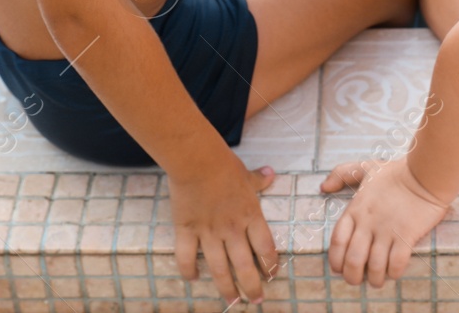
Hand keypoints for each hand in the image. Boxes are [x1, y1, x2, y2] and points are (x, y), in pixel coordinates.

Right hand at [169, 156, 278, 304]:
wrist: (198, 160)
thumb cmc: (224, 165)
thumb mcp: (246, 174)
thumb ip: (259, 180)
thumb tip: (271, 173)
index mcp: (250, 216)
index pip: (265, 249)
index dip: (270, 266)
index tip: (272, 276)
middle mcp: (232, 230)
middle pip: (245, 267)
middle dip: (252, 287)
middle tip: (256, 301)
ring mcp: (209, 233)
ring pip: (219, 269)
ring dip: (227, 288)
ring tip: (232, 301)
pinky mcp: (187, 231)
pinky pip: (186, 257)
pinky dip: (188, 271)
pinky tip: (192, 279)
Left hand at [322, 157, 450, 286]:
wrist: (424, 174)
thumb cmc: (395, 173)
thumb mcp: (365, 168)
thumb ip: (342, 174)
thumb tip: (323, 187)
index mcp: (355, 210)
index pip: (337, 242)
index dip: (336, 261)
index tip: (339, 269)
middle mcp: (368, 223)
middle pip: (353, 260)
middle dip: (353, 277)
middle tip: (358, 280)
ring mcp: (387, 230)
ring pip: (375, 266)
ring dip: (375, 279)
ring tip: (378, 281)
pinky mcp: (407, 235)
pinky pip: (397, 263)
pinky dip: (394, 273)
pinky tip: (394, 272)